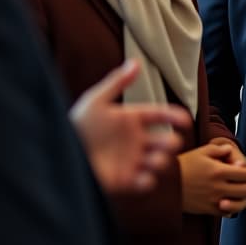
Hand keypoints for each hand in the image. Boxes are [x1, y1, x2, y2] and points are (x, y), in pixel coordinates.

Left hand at [71, 60, 192, 193]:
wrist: (60, 152)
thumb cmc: (77, 124)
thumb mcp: (96, 100)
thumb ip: (117, 82)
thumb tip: (136, 62)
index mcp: (132, 119)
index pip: (159, 115)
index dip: (174, 116)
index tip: (185, 120)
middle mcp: (135, 140)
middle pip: (164, 141)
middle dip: (171, 142)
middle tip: (169, 142)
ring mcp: (131, 160)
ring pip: (158, 162)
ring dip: (162, 162)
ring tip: (154, 160)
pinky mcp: (124, 180)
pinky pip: (143, 183)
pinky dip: (148, 181)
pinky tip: (143, 177)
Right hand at [178, 140, 245, 215]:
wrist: (166, 184)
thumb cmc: (181, 166)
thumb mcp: (200, 152)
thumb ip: (219, 150)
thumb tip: (230, 151)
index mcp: (219, 171)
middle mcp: (219, 187)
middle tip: (244, 180)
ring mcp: (214, 200)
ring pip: (242, 204)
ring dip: (243, 197)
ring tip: (238, 192)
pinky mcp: (208, 209)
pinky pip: (228, 213)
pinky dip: (231, 208)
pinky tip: (227, 200)